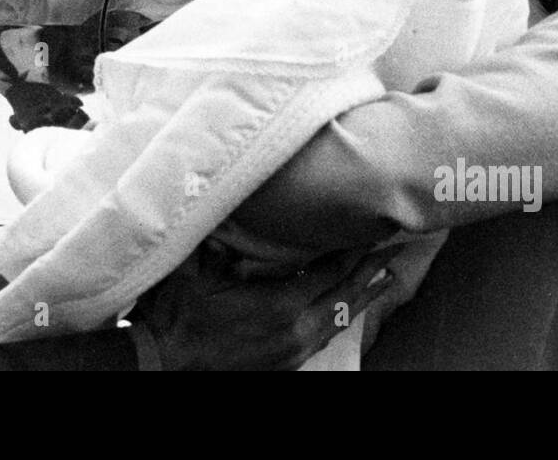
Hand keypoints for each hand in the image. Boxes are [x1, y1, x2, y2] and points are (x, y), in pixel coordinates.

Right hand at [132, 241, 404, 369]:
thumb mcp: (193, 267)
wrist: (160, 363)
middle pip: (346, 297)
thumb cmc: (175, 316)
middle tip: (397, 251)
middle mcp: (295, 331)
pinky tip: (347, 310)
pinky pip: (324, 337)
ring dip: (362, 297)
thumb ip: (218, 232)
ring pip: (340, 320)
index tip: (375, 230)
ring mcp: (291, 351)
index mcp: (279, 305)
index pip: (332, 272)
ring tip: (385, 279)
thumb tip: (232, 193)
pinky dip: (342, 317)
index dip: (356, 250)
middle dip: (371, 272)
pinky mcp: (284, 364)